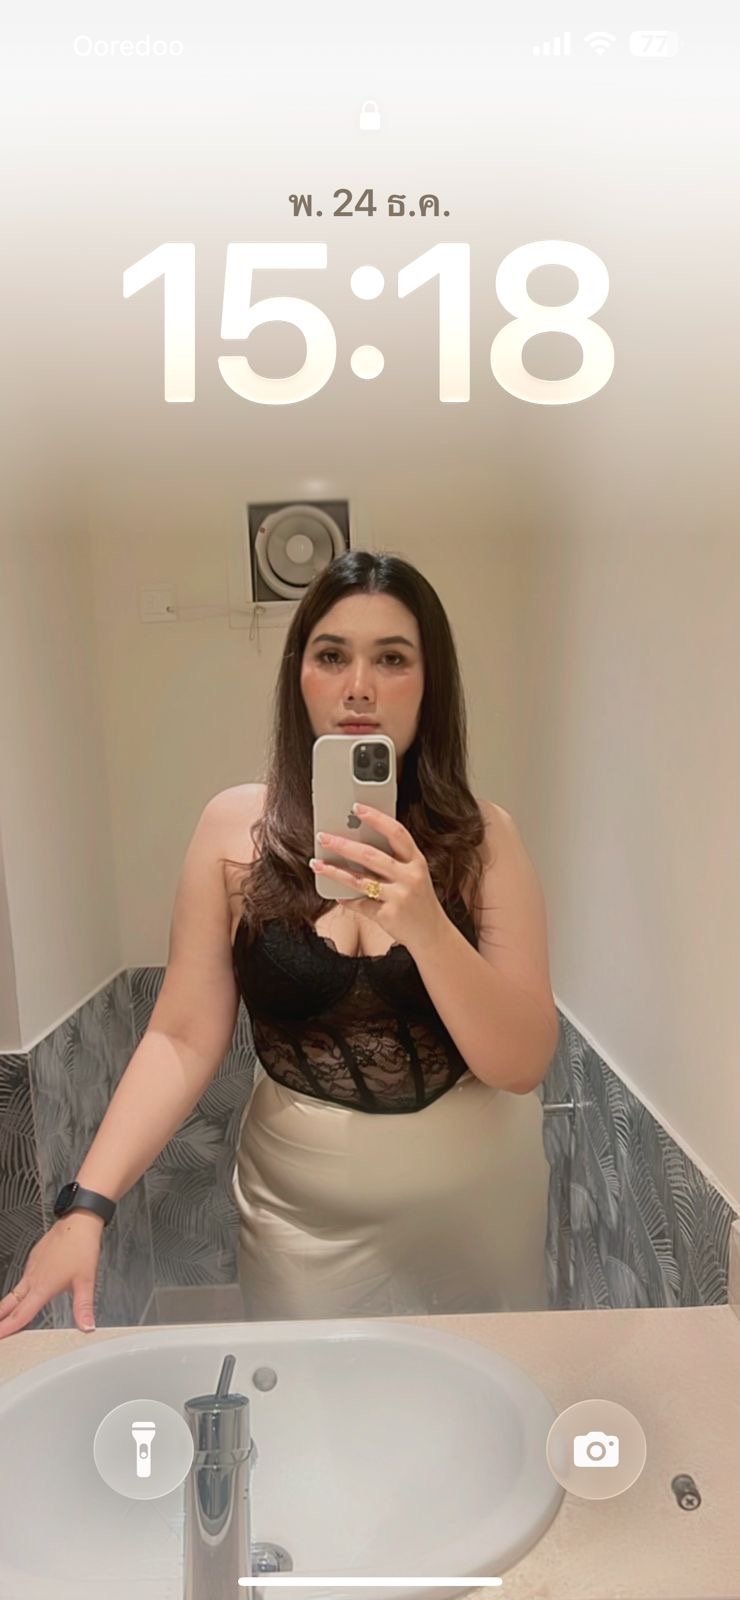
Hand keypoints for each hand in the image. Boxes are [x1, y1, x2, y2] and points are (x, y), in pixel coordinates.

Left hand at [309, 803, 444, 953]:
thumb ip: (394, 860)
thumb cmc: (417, 898)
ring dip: (334, 871)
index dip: (376, 818)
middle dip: (343, 844)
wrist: (432, 933)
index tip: (356, 807)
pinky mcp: (388, 915)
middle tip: (323, 837)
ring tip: (317, 863)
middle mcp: (410, 877)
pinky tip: (334, 892)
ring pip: (359, 880)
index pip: (396, 833)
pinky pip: (360, 903)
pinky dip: (345, 897)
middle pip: (371, 855)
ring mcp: (400, 897)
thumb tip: (356, 842)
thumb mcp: (414, 874)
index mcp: (417, 861)